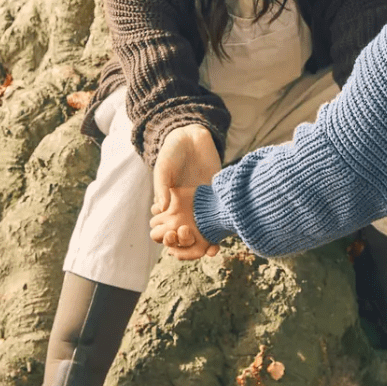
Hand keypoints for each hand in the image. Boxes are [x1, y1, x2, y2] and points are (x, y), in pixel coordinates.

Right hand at [153, 124, 220, 256]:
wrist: (192, 136)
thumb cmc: (173, 152)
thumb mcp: (164, 168)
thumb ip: (162, 187)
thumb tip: (161, 208)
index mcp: (169, 202)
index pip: (166, 227)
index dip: (169, 237)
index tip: (172, 239)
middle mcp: (185, 206)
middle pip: (186, 233)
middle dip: (189, 242)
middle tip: (192, 241)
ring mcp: (201, 202)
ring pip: (203, 228)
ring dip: (206, 241)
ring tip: (210, 250)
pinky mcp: (216, 195)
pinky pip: (218, 214)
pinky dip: (221, 227)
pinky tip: (224, 237)